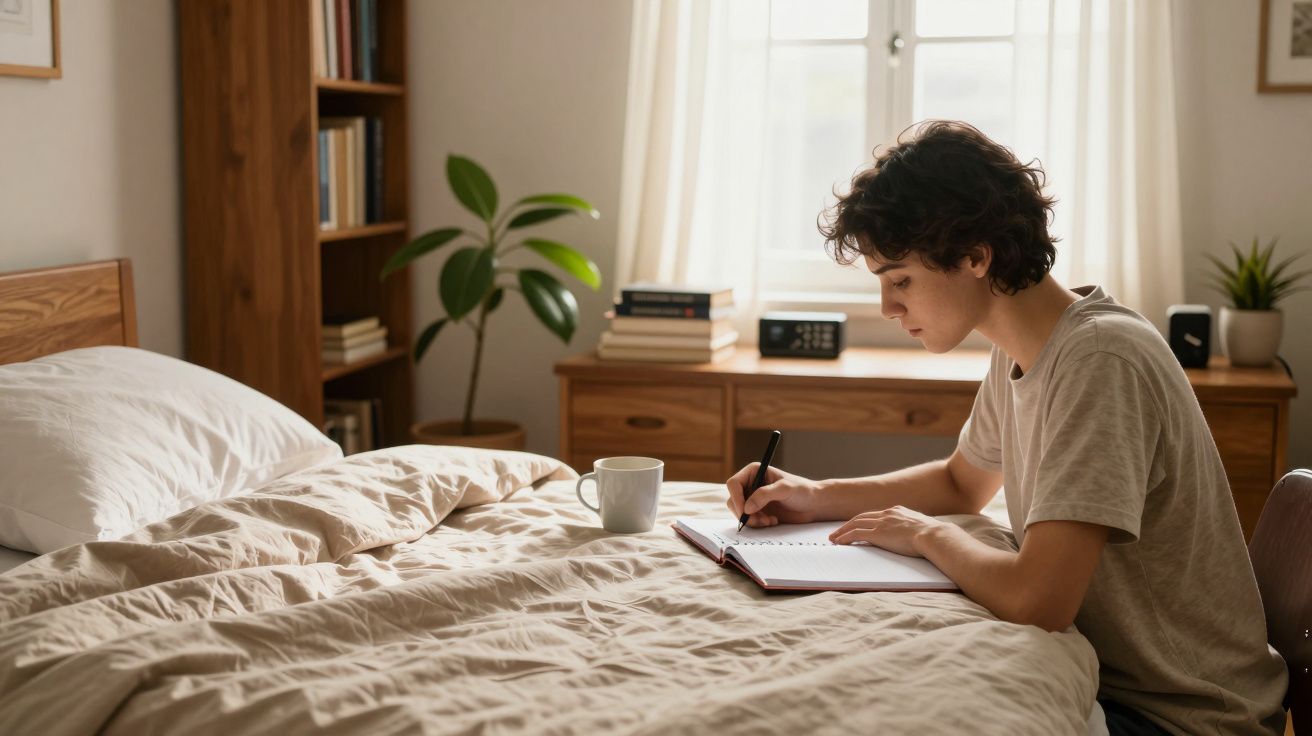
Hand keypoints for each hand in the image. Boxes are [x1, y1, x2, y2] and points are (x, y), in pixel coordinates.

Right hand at [725, 464, 820, 527]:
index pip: (734, 484)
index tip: (745, 512)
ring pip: (739, 512)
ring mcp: (753, 498)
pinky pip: (748, 520)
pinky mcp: (758, 511)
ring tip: (769, 521)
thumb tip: (746, 508)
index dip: (736, 498)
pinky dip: (757, 524)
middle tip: (760, 520)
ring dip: (752, 520)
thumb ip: (765, 495)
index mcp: (754, 471)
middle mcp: (751, 484)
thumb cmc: (803, 491)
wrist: (813, 505)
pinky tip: (772, 521)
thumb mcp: (785, 489)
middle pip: (733, 500)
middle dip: (744, 513)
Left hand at [827, 506, 945, 556]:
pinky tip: (838, 543)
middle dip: (848, 524)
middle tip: (838, 531)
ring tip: (833, 538)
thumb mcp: (922, 527)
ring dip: (842, 531)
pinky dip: (845, 537)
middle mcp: (887, 514)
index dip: (863, 520)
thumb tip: (918, 536)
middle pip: (861, 517)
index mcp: (897, 511)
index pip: (875, 514)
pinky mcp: (878, 533)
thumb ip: (915, 528)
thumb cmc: (933, 535)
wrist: (934, 535)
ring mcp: (882, 523)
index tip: (856, 525)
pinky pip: (856, 534)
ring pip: (855, 524)